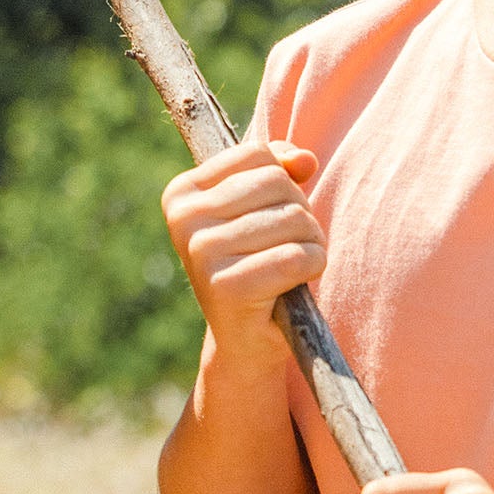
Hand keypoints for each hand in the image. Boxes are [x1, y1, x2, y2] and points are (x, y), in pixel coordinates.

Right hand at [162, 139, 326, 364]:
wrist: (244, 339)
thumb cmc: (256, 263)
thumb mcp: (262, 208)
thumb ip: (282, 170)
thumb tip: (304, 160)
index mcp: (181, 193)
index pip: (257, 154)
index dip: (284, 181)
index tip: (271, 215)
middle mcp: (183, 220)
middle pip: (277, 182)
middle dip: (300, 214)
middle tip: (287, 246)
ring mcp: (202, 254)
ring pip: (293, 218)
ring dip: (311, 242)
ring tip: (291, 267)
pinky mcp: (228, 288)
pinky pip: (297, 256)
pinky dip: (312, 266)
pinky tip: (295, 284)